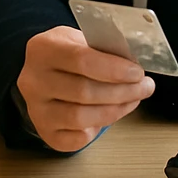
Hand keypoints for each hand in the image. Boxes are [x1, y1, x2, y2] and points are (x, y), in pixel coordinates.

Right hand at [16, 26, 154, 152]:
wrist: (44, 72)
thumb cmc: (68, 55)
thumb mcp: (81, 39)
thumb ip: (103, 50)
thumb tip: (133, 65)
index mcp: (42, 50)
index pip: (81, 60)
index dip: (114, 69)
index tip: (137, 73)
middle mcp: (33, 81)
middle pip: (83, 92)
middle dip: (122, 92)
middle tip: (144, 87)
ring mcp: (36, 109)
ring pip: (81, 117)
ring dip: (115, 111)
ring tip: (132, 100)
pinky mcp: (44, 131)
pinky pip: (76, 139)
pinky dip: (97, 130)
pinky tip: (106, 115)